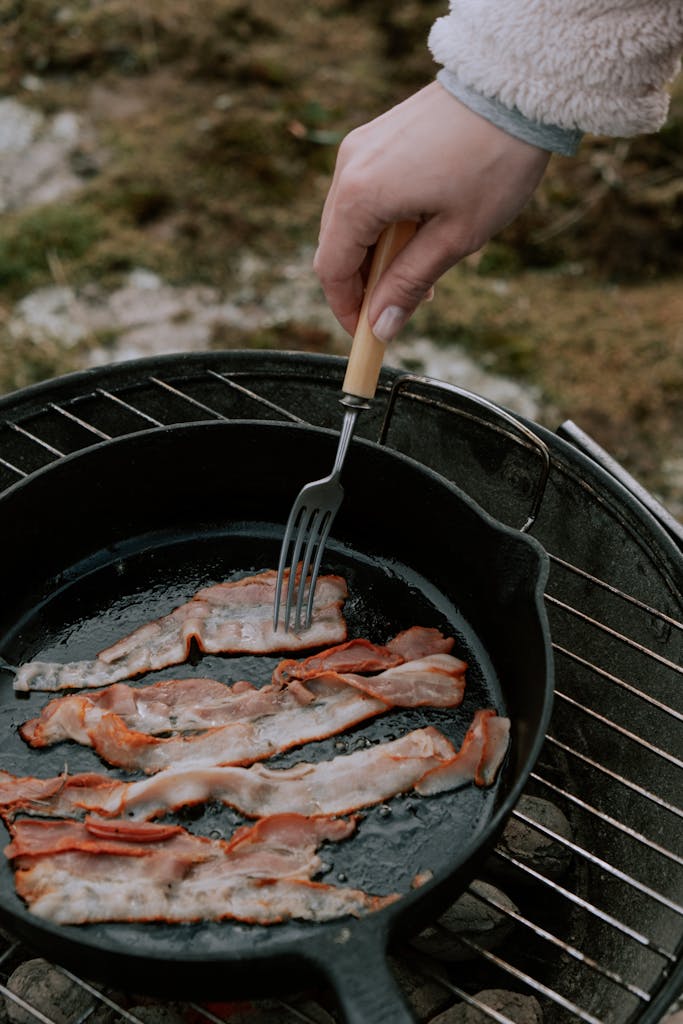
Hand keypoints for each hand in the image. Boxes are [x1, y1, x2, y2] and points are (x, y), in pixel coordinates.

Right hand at [314, 81, 550, 339]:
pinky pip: (363, 194)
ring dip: (375, 255)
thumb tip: (382, 327)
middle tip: (403, 305)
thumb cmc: (493, 161)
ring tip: (422, 269)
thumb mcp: (456, 237)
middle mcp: (349, 168)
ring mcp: (360, 148)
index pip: (332, 270)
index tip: (369, 334)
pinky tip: (419, 231)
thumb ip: (410, 284)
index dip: (347, 309)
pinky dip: (381, 224)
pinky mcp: (376, 138)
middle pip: (335, 246)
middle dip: (363, 284)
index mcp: (361, 195)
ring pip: (348, 221)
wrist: (515, 87)